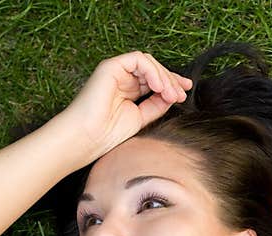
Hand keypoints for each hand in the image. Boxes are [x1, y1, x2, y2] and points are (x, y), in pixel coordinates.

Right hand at [52, 51, 192, 166]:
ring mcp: (116, 71)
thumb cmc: (106, 134)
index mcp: (128, 91)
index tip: (184, 93)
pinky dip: (152, 70)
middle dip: (171, 80)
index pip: (154, 81)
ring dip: (164, 77)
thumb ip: (156, 105)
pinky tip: (158, 86)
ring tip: (171, 94)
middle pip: (153, 70)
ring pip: (148, 63)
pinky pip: (138, 60)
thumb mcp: (141, 118)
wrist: (87, 138)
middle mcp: (122, 79)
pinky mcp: (110, 66)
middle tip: (181, 95)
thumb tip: (173, 96)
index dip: (171, 84)